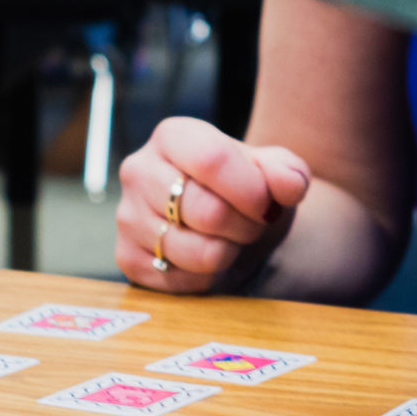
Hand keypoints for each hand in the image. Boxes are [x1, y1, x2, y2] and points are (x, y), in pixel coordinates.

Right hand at [115, 115, 314, 293]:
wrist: (228, 222)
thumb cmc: (245, 189)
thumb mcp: (274, 172)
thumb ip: (287, 172)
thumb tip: (289, 185)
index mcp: (173, 136)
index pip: (212, 161)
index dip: (250, 191)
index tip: (268, 206)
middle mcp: (139, 170)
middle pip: (205, 211)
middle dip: (245, 226)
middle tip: (251, 223)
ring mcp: (128, 216)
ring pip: (193, 251)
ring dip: (228, 253)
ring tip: (229, 238)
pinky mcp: (126, 257)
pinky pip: (176, 279)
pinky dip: (205, 277)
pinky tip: (207, 259)